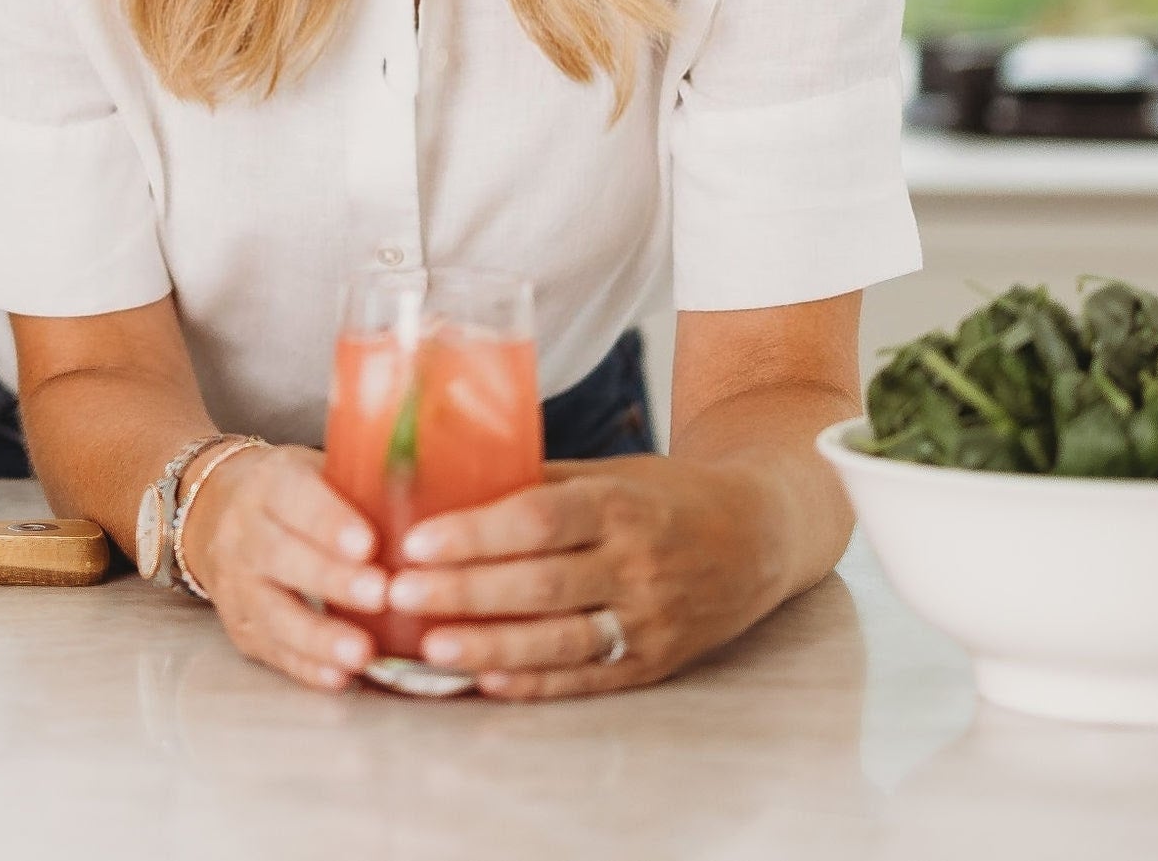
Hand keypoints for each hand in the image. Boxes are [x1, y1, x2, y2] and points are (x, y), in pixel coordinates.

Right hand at [173, 444, 389, 691]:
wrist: (212, 513)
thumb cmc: (293, 494)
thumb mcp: (317, 469)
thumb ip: (365, 482)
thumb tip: (442, 487)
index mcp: (270, 483)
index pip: (296, 498)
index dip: (330, 523)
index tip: (369, 544)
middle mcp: (244, 533)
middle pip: (283, 557)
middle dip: (333, 580)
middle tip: (380, 595)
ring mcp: (237, 584)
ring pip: (273, 612)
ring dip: (319, 636)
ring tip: (362, 653)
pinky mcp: (241, 626)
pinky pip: (272, 650)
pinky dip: (306, 667)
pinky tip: (340, 677)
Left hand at [379, 458, 790, 699]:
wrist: (759, 538)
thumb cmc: (668, 497)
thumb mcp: (612, 472)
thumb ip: (538, 481)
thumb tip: (448, 477)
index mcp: (622, 505)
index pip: (539, 521)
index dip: (476, 534)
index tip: (417, 540)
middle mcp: (638, 565)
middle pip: (540, 584)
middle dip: (464, 592)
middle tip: (399, 593)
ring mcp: (650, 620)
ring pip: (560, 641)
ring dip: (489, 646)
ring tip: (429, 646)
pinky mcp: (656, 662)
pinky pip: (587, 679)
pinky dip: (535, 684)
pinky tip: (486, 681)